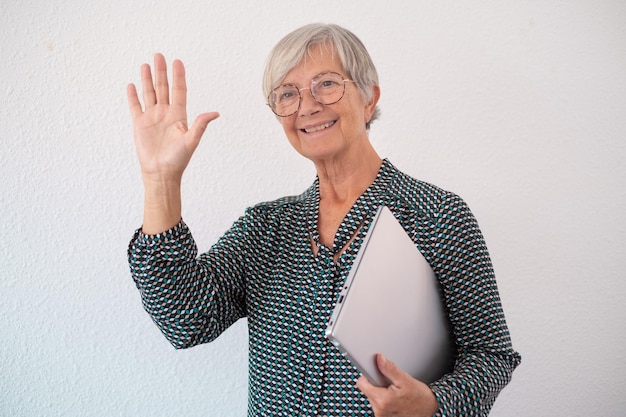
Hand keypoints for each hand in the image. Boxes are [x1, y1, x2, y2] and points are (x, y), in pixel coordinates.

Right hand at [127, 53, 218, 183]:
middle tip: (158, 55)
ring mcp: (152, 118)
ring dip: (147, 79)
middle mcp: (165, 114)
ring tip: (146, 64)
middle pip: (163, 88)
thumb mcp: (191, 140)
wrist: (161, 173)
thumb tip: (215, 113)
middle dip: (161, 72)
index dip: (178, 76)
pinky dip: (133, 96)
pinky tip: (132, 85)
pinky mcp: (140, 124)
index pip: (179, 91)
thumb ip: (200, 125)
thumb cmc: (178, 160)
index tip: (177, 62)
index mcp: (179, 115)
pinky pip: (135, 106)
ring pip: (149, 93)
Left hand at [356, 354, 438, 416]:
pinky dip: (384, 399)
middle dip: (377, 384)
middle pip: (367, 390)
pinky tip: (394, 398)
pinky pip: (378, 404)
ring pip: (372, 396)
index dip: (367, 375)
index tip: (373, 372)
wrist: (429, 409)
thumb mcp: (406, 380)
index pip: (361, 384)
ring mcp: (381, 415)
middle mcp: (379, 410)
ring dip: (381, 392)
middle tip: (391, 384)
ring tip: (394, 392)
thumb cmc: (420, 397)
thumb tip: (379, 358)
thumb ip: (390, 369)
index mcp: (383, 400)